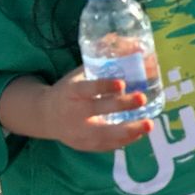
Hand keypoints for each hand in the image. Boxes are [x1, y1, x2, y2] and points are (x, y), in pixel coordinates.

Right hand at [37, 68, 153, 151]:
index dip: (103, 86)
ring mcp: (78, 132)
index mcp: (71, 92)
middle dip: (121, 105)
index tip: (121, 83)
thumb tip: (133, 48)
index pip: (86, 89)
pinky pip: (106, 145)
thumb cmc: (69, 91)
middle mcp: (73, 112)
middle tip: (142, 98)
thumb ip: (101, 67)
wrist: (45, 116)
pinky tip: (140, 132)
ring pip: (103, 133)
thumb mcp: (78, 76)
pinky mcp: (84, 145)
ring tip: (149, 124)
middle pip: (97, 110)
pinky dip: (124, 140)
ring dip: (128, 130)